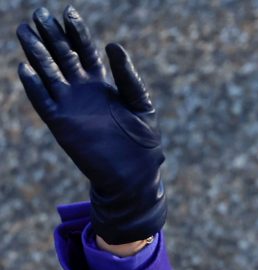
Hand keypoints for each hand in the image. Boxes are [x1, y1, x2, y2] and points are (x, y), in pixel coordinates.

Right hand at [17, 5, 165, 243]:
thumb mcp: (141, 104)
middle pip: (63, 57)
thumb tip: (113, 44)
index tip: (67, 11)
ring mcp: (70, 107)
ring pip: (49, 74)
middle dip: (52, 35)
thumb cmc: (143, 143)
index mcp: (104, 85)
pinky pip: (43, 102)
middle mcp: (84, 92)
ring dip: (37, 54)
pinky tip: (24, 68)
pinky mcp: (61, 125)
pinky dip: (34, 86)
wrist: (134, 176)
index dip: (77, 32)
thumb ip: (128, 76)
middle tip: (38, 13)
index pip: (86, 52)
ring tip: (25, 31)